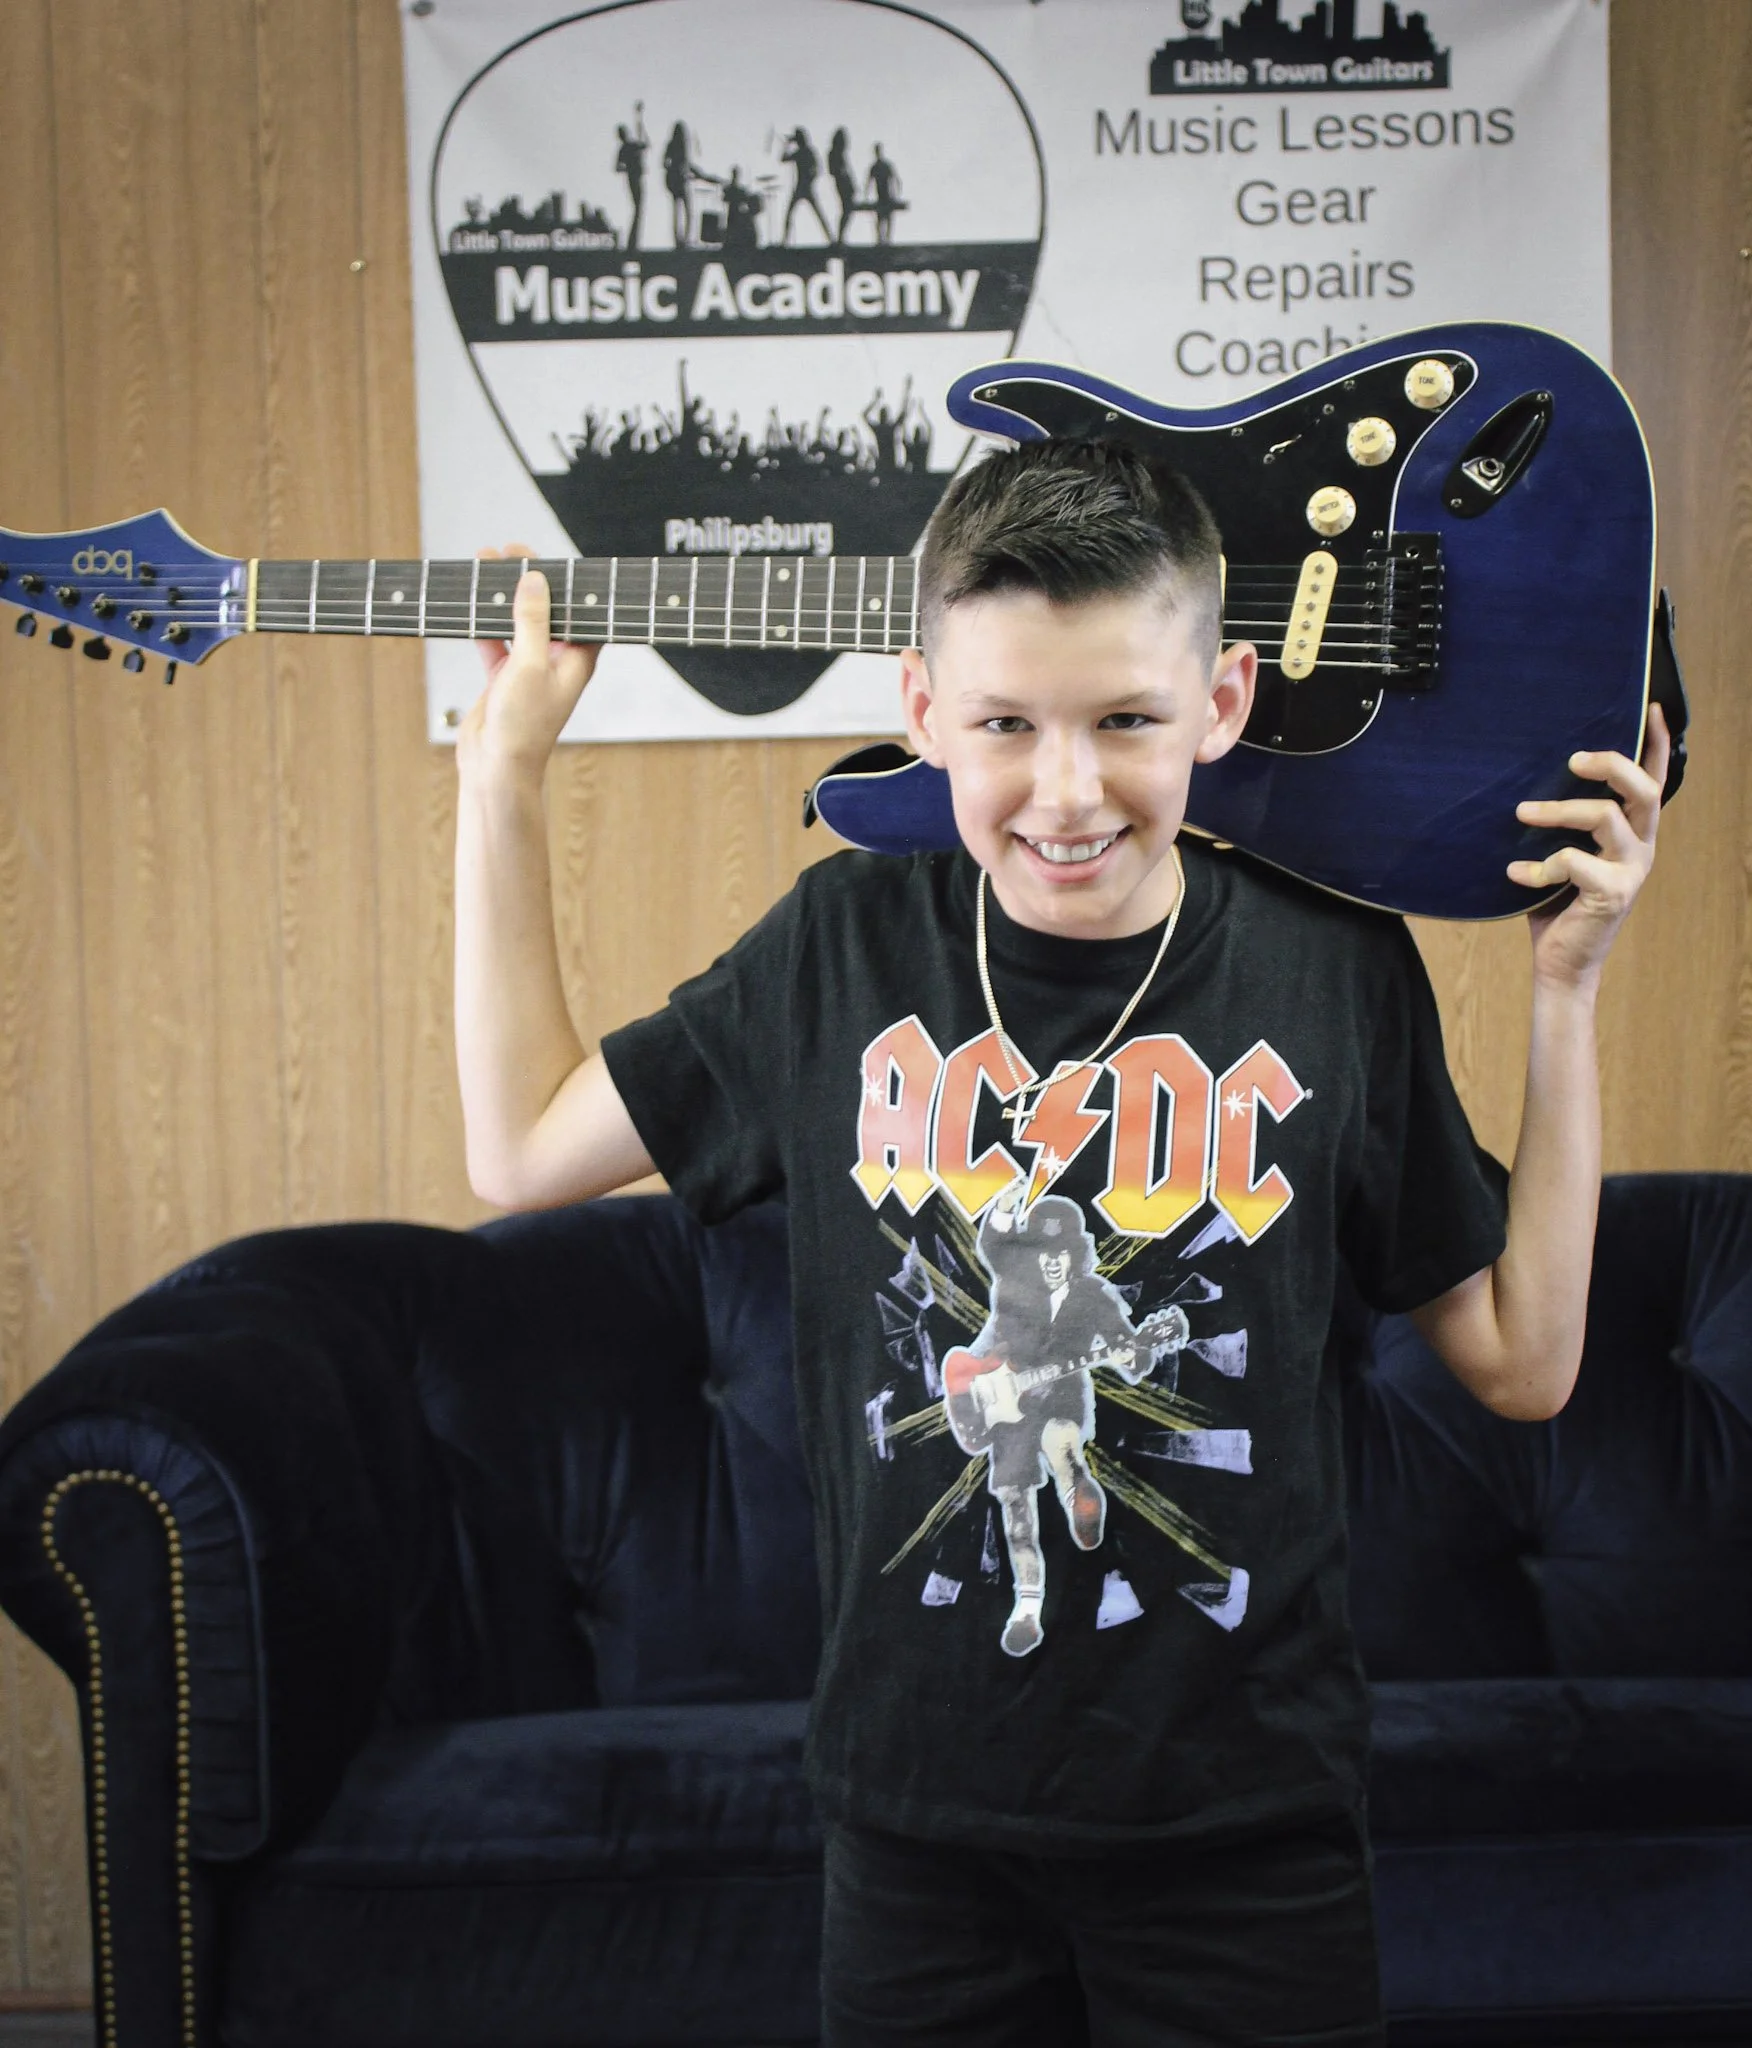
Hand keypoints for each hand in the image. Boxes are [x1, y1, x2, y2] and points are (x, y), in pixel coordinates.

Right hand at [456, 544, 597, 780]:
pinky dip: (484, 623)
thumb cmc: (523, 727)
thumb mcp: (530, 665)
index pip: (580, 610)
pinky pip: (495, 641)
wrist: (495, 768)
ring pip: (518, 622)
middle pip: (547, 610)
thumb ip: (532, 621)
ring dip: (503, 597)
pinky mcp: (504, 678)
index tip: (551, 557)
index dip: (569, 582)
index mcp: (578, 660)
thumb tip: (535, 580)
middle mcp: (557, 662)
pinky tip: (472, 601)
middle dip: (530, 581)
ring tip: (486, 565)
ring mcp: (530, 669)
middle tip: (510, 552)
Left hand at [1508, 704, 1668, 990]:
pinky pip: (1573, 861)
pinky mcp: (1612, 894)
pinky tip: (1515, 875)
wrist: (1561, 963)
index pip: (1655, 780)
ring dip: (1559, 809)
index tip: (1649, 708)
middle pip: (1643, 789)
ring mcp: (1630, 871)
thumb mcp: (1562, 852)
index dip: (1657, 744)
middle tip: (1573, 758)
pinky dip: (1538, 865)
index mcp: (1633, 832)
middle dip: (1611, 764)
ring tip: (1522, 812)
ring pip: (1606, 817)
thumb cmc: (1556, 903)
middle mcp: (1641, 847)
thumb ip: (1560, 821)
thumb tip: (1523, 778)